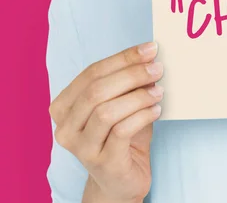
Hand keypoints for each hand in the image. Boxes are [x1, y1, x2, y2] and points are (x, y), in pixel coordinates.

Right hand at [49, 42, 163, 202]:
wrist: (122, 180)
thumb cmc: (122, 137)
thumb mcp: (122, 105)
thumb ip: (128, 84)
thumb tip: (150, 57)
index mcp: (64, 107)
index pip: (91, 73)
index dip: (123, 58)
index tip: (150, 49)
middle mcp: (66, 128)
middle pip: (97, 90)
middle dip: (131, 74)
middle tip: (158, 68)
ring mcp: (82, 147)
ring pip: (106, 111)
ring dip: (138, 96)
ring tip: (159, 92)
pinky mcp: (103, 162)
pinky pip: (122, 130)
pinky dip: (143, 115)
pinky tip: (157, 110)